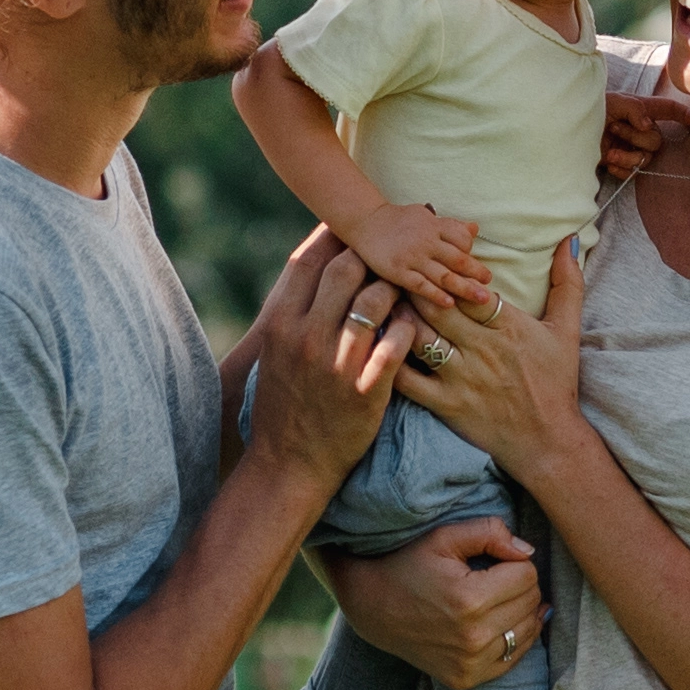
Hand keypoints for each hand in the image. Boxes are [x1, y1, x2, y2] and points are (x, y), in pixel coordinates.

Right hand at [243, 227, 417, 491]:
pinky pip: (397, 341)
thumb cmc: (283, 403)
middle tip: (389, 250)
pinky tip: (414, 321)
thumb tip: (314, 267)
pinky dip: (409, 325)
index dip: (331, 236)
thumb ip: (293, 311)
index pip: (307, 262)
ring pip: (375, 299)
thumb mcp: (275, 352)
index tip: (351, 226)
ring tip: (406, 285)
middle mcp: (305, 338)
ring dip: (395, 286)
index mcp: (279, 325)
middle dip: (370, 254)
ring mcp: (336, 364)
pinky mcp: (366, 390)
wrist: (289, 463)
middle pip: (344, 269)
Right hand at [321, 511, 543, 689]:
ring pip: (528, 631)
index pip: (527, 575)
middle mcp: (473, 637)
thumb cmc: (408, 564)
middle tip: (494, 577)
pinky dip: (514, 639)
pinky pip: (514, 659)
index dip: (514, 561)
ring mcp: (470, 663)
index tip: (493, 560)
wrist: (371, 606)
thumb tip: (527, 551)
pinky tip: (498, 623)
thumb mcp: (443, 537)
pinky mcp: (466, 679)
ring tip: (498, 599)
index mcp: (470, 599)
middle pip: (530, 602)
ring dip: (521, 612)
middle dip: (520, 585)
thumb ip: (490, 533)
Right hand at [352, 199, 497, 317]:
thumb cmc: (398, 219)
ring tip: (481, 298)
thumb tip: (475, 229)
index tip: (479, 267)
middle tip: (490, 285)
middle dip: (476, 272)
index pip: (462, 240)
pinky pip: (421, 286)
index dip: (472, 253)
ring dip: (464, 288)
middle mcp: (426, 242)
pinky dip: (436, 295)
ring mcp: (412, 258)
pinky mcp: (398, 272)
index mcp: (434, 226)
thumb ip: (450, 225)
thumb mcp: (425, 216)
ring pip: (443, 275)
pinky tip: (450, 303)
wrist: (365, 221)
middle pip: (458, 259)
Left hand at [395, 235, 587, 483]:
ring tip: (375, 298)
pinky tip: (373, 342)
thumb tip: (569, 240)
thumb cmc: (556, 383)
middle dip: (411, 284)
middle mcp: (483, 349)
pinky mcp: (445, 404)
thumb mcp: (567, 330)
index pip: (469, 289)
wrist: (548, 442)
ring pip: (418, 337)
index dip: (445, 270)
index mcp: (509, 326)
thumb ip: (567, 283)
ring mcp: (462, 378)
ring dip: (395, 316)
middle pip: (437, 307)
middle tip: (387, 267)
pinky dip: (388, 359)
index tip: (425, 255)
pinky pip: (408, 380)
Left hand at [596, 82, 689, 181]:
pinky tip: (608, 162)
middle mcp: (639, 130)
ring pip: (646, 158)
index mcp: (640, 110)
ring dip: (628, 155)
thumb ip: (633, 108)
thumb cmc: (590, 110)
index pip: (667, 110)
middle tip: (613, 130)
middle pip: (657, 140)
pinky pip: (633, 172)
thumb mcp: (611, 102)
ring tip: (610, 151)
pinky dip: (621, 168)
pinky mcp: (621, 163)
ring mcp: (630, 147)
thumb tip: (647, 125)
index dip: (683, 115)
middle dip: (636, 137)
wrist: (566, 130)